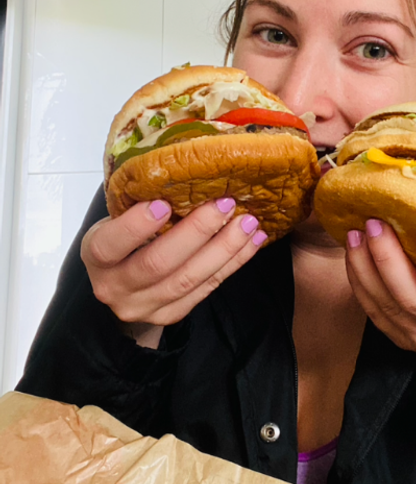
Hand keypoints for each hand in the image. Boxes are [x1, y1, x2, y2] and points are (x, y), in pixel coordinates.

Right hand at [82, 198, 267, 347]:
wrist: (123, 287)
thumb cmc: (123, 241)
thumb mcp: (116, 221)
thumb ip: (137, 205)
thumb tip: (180, 168)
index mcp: (96, 257)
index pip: (109, 245)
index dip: (135, 227)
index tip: (164, 203)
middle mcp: (115, 287)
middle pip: (158, 264)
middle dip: (196, 232)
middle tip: (224, 204)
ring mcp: (144, 306)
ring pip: (188, 280)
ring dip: (224, 249)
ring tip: (248, 222)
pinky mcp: (171, 314)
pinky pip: (207, 289)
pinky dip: (233, 263)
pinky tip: (252, 241)